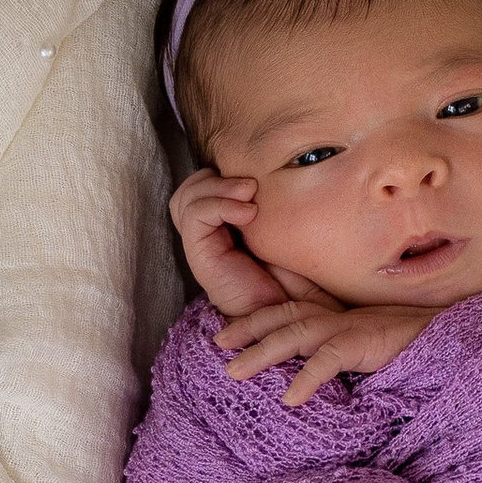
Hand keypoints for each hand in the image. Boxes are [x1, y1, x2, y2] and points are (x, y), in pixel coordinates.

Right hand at [170, 167, 287, 314]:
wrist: (291, 314)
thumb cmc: (296, 276)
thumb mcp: (284, 230)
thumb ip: (273, 202)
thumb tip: (280, 167)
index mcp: (225, 224)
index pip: (203, 183)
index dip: (222, 172)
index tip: (258, 177)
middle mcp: (209, 234)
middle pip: (190, 188)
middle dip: (216, 176)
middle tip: (251, 184)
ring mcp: (203, 246)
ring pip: (185, 199)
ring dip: (217, 187)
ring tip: (248, 194)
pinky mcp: (202, 257)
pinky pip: (195, 218)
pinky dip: (219, 206)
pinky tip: (247, 213)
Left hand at [218, 291, 432, 405]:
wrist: (450, 340)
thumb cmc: (411, 349)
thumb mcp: (367, 350)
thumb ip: (339, 356)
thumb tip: (307, 383)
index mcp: (338, 318)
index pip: (289, 311)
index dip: (256, 319)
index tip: (225, 336)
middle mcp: (340, 317)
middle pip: (284, 317)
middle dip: (248, 329)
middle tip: (217, 348)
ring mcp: (352, 328)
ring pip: (297, 333)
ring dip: (262, 352)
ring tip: (234, 371)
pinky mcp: (366, 343)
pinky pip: (329, 359)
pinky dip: (308, 377)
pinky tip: (290, 399)